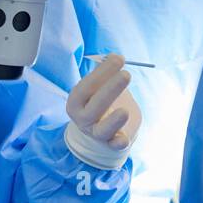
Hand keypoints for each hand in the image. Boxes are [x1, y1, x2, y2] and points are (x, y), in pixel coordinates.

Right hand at [64, 54, 142, 168]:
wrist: (97, 130)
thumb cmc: (97, 102)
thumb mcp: (97, 88)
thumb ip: (105, 74)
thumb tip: (115, 57)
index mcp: (76, 102)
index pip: (86, 87)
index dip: (101, 73)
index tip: (117, 58)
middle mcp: (83, 119)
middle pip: (94, 107)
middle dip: (110, 90)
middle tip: (126, 74)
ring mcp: (96, 133)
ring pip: (103, 129)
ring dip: (113, 122)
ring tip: (125, 112)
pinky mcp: (111, 144)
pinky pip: (115, 145)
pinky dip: (119, 143)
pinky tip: (124, 139)